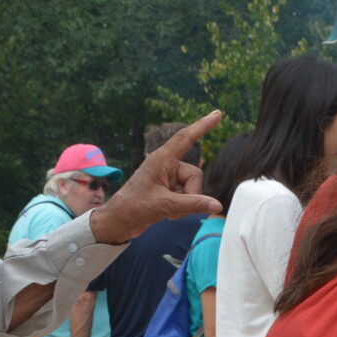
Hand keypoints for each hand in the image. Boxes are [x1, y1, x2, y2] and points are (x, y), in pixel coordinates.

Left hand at [89, 111, 221, 243]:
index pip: (186, 138)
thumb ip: (193, 204)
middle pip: (195, 174)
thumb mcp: (165, 205)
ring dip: (185, 203)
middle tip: (172, 206)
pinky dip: (181, 207)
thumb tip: (217, 205)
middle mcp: (166, 165)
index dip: (203, 126)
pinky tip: (167, 213)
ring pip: (193, 188)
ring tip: (166, 210)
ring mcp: (168, 178)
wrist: (118, 222)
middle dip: (190, 193)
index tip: (217, 114)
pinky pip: (187, 196)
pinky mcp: (168, 190)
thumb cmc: (134, 208)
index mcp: (161, 159)